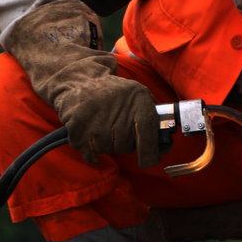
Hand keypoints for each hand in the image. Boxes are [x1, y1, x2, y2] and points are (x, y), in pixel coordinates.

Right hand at [3, 0, 159, 166]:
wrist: (79, 80)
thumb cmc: (113, 92)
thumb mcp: (138, 95)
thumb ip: (152, 117)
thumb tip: (164, 146)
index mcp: (138, 98)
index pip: (148, 132)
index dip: (150, 152)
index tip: (148, 161)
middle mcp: (119, 107)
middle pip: (127, 145)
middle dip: (123, 143)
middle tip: (116, 127)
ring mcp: (97, 118)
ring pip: (109, 149)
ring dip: (107, 144)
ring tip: (102, 125)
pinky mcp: (78, 127)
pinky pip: (90, 153)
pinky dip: (91, 151)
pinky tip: (91, 134)